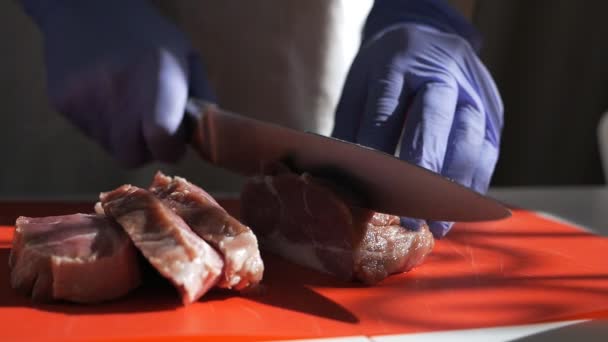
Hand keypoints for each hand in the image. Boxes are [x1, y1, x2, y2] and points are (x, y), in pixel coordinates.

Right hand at [23, 0, 213, 165]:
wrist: (85, 6)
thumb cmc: (146, 33)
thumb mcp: (186, 55)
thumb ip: (202, 97)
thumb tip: (208, 137)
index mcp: (157, 78)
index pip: (161, 140)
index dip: (171, 149)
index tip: (173, 140)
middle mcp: (118, 92)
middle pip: (132, 157)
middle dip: (146, 149)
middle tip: (150, 127)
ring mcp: (85, 100)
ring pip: (110, 147)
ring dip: (124, 137)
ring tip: (126, 104)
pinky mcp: (62, 103)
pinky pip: (90, 133)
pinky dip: (102, 124)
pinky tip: (105, 96)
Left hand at [332, 23, 502, 237]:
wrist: (429, 33)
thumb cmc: (386, 69)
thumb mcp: (360, 86)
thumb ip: (354, 128)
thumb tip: (346, 181)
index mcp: (399, 61)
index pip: (388, 111)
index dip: (380, 155)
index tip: (373, 192)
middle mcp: (443, 73)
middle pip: (435, 123)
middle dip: (423, 175)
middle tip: (412, 217)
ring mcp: (474, 90)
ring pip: (469, 141)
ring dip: (454, 187)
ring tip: (438, 224)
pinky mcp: (494, 110)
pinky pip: (488, 151)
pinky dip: (474, 183)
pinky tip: (457, 209)